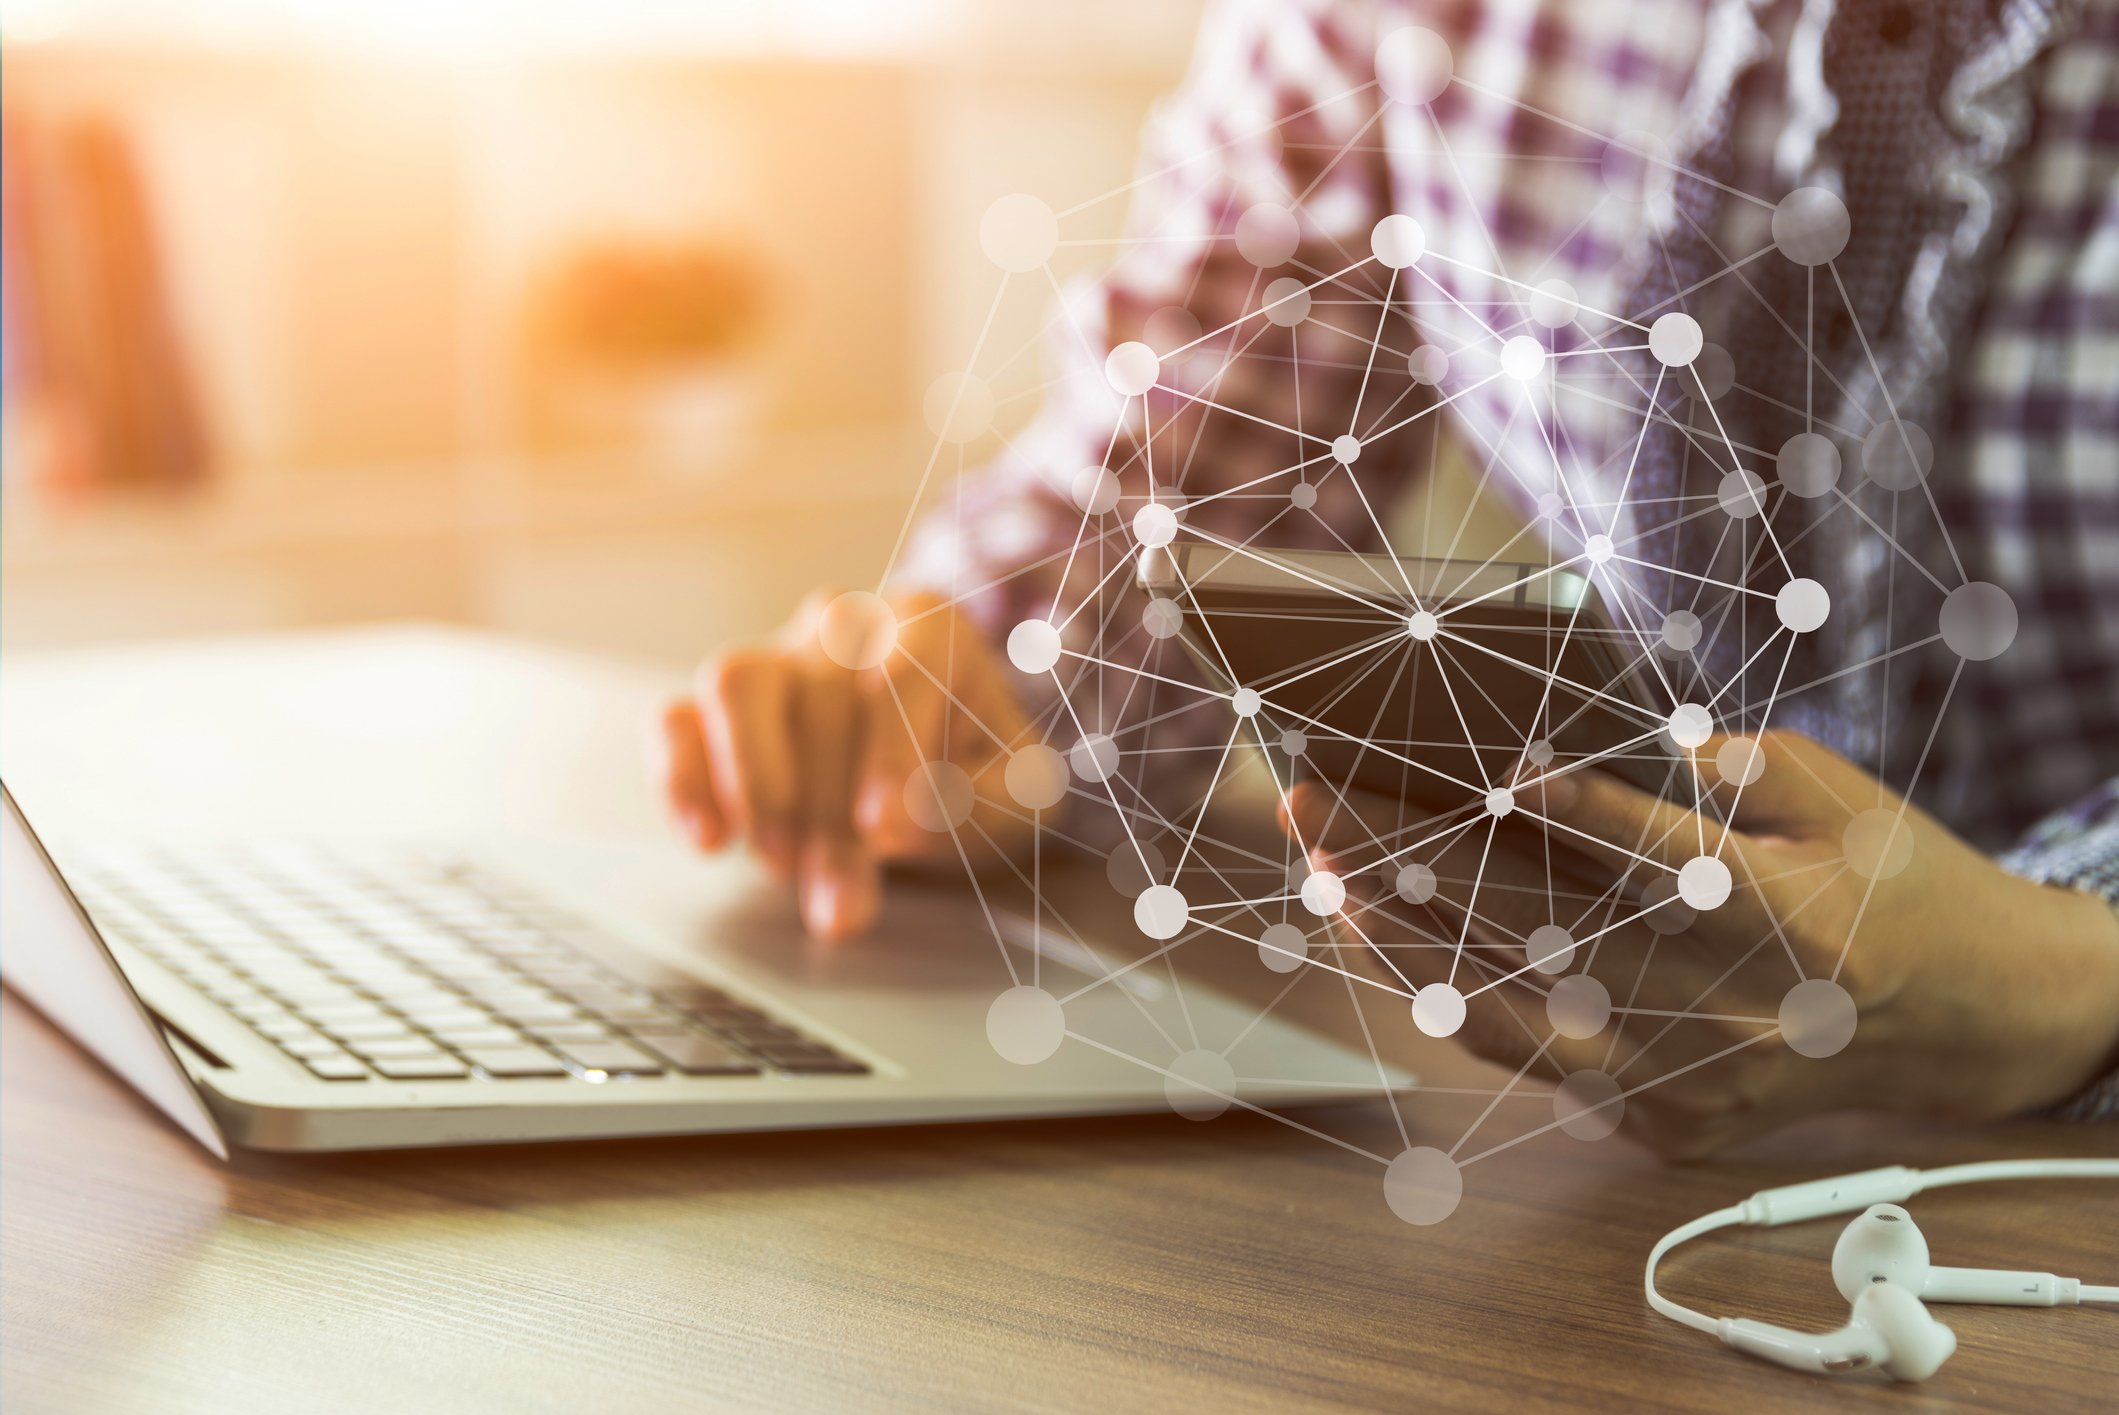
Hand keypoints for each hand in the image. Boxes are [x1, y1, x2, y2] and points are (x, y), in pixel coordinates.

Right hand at [656, 590, 1034, 943]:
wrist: (931, 791)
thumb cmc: (976, 780)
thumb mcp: (1020, 798)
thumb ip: (984, 804)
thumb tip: (903, 821)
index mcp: (929, 628)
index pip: (904, 668)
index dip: (893, 750)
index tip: (888, 828)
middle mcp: (843, 626)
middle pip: (823, 694)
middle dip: (831, 810)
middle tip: (846, 895)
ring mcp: (774, 660)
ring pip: (738, 683)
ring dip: (758, 782)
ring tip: (783, 862)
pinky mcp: (713, 710)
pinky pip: (678, 722)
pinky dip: (684, 780)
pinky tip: (709, 841)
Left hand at [1284, 730, 2118, 1156]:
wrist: (1961, 1020)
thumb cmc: (1890, 883)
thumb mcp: (1838, 793)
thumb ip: (1730, 765)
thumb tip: (1613, 742)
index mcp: (1780, 913)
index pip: (1642, 852)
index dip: (1557, 804)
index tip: (1477, 763)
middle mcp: (1726, 1008)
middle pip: (1540, 924)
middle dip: (1414, 856)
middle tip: (1320, 800)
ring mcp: (1687, 1080)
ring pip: (1508, 1009)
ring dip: (1400, 937)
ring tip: (1324, 872)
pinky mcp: (1663, 1126)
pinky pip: (1533, 1063)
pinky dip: (1453, 1001)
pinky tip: (1389, 945)